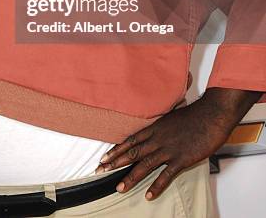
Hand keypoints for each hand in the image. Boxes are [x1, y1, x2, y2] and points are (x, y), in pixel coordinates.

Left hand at [95, 87, 261, 199]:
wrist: (210, 115)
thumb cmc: (193, 115)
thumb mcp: (171, 117)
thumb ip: (160, 126)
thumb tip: (153, 132)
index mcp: (154, 128)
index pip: (130, 141)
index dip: (116, 150)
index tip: (104, 157)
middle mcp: (157, 139)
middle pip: (132, 153)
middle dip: (115, 163)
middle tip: (101, 171)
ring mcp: (168, 150)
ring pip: (145, 165)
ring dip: (131, 177)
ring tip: (119, 188)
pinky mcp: (181, 159)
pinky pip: (166, 175)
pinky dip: (157, 186)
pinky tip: (149, 195)